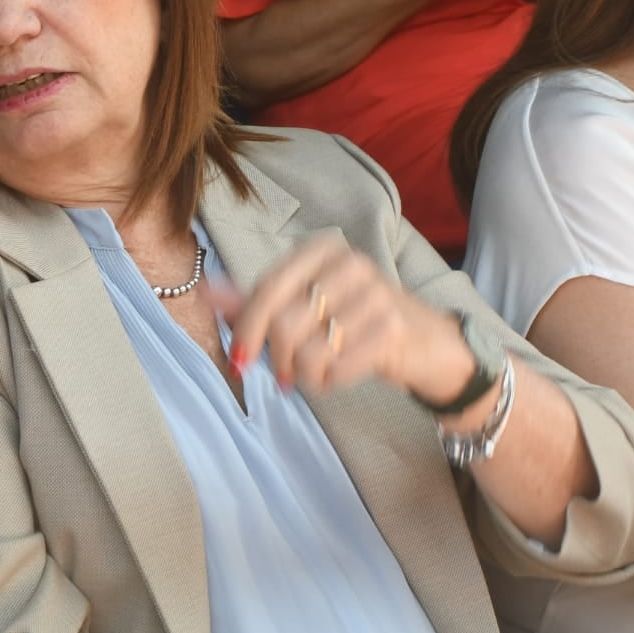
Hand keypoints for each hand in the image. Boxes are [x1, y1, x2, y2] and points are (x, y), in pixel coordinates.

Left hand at [222, 235, 472, 399]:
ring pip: (310, 351)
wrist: (427, 344)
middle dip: (278, 360)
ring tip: (317, 373)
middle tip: (284, 375)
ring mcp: (375, 295)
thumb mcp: (306, 303)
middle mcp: (350, 265)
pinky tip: (340, 375)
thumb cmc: (356, 321)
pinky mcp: (392, 330)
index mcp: (323, 250)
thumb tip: (206, 290)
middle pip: (285, 324)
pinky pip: (338, 369)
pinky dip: (331, 382)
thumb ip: (257, 298)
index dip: (246, 329)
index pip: (267, 289)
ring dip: (305, 375)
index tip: (239, 359)